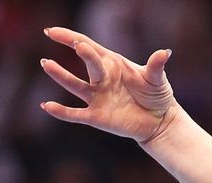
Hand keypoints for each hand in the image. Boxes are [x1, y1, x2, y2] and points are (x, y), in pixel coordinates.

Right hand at [39, 26, 177, 143]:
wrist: (160, 121)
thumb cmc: (157, 95)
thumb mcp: (157, 79)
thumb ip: (156, 66)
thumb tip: (164, 53)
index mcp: (112, 64)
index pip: (89, 47)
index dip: (70, 38)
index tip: (52, 32)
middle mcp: (101, 78)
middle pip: (88, 63)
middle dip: (83, 53)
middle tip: (78, 45)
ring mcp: (97, 97)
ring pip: (75, 85)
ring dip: (61, 75)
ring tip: (47, 64)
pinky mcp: (96, 116)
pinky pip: (76, 114)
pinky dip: (62, 111)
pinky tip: (47, 105)